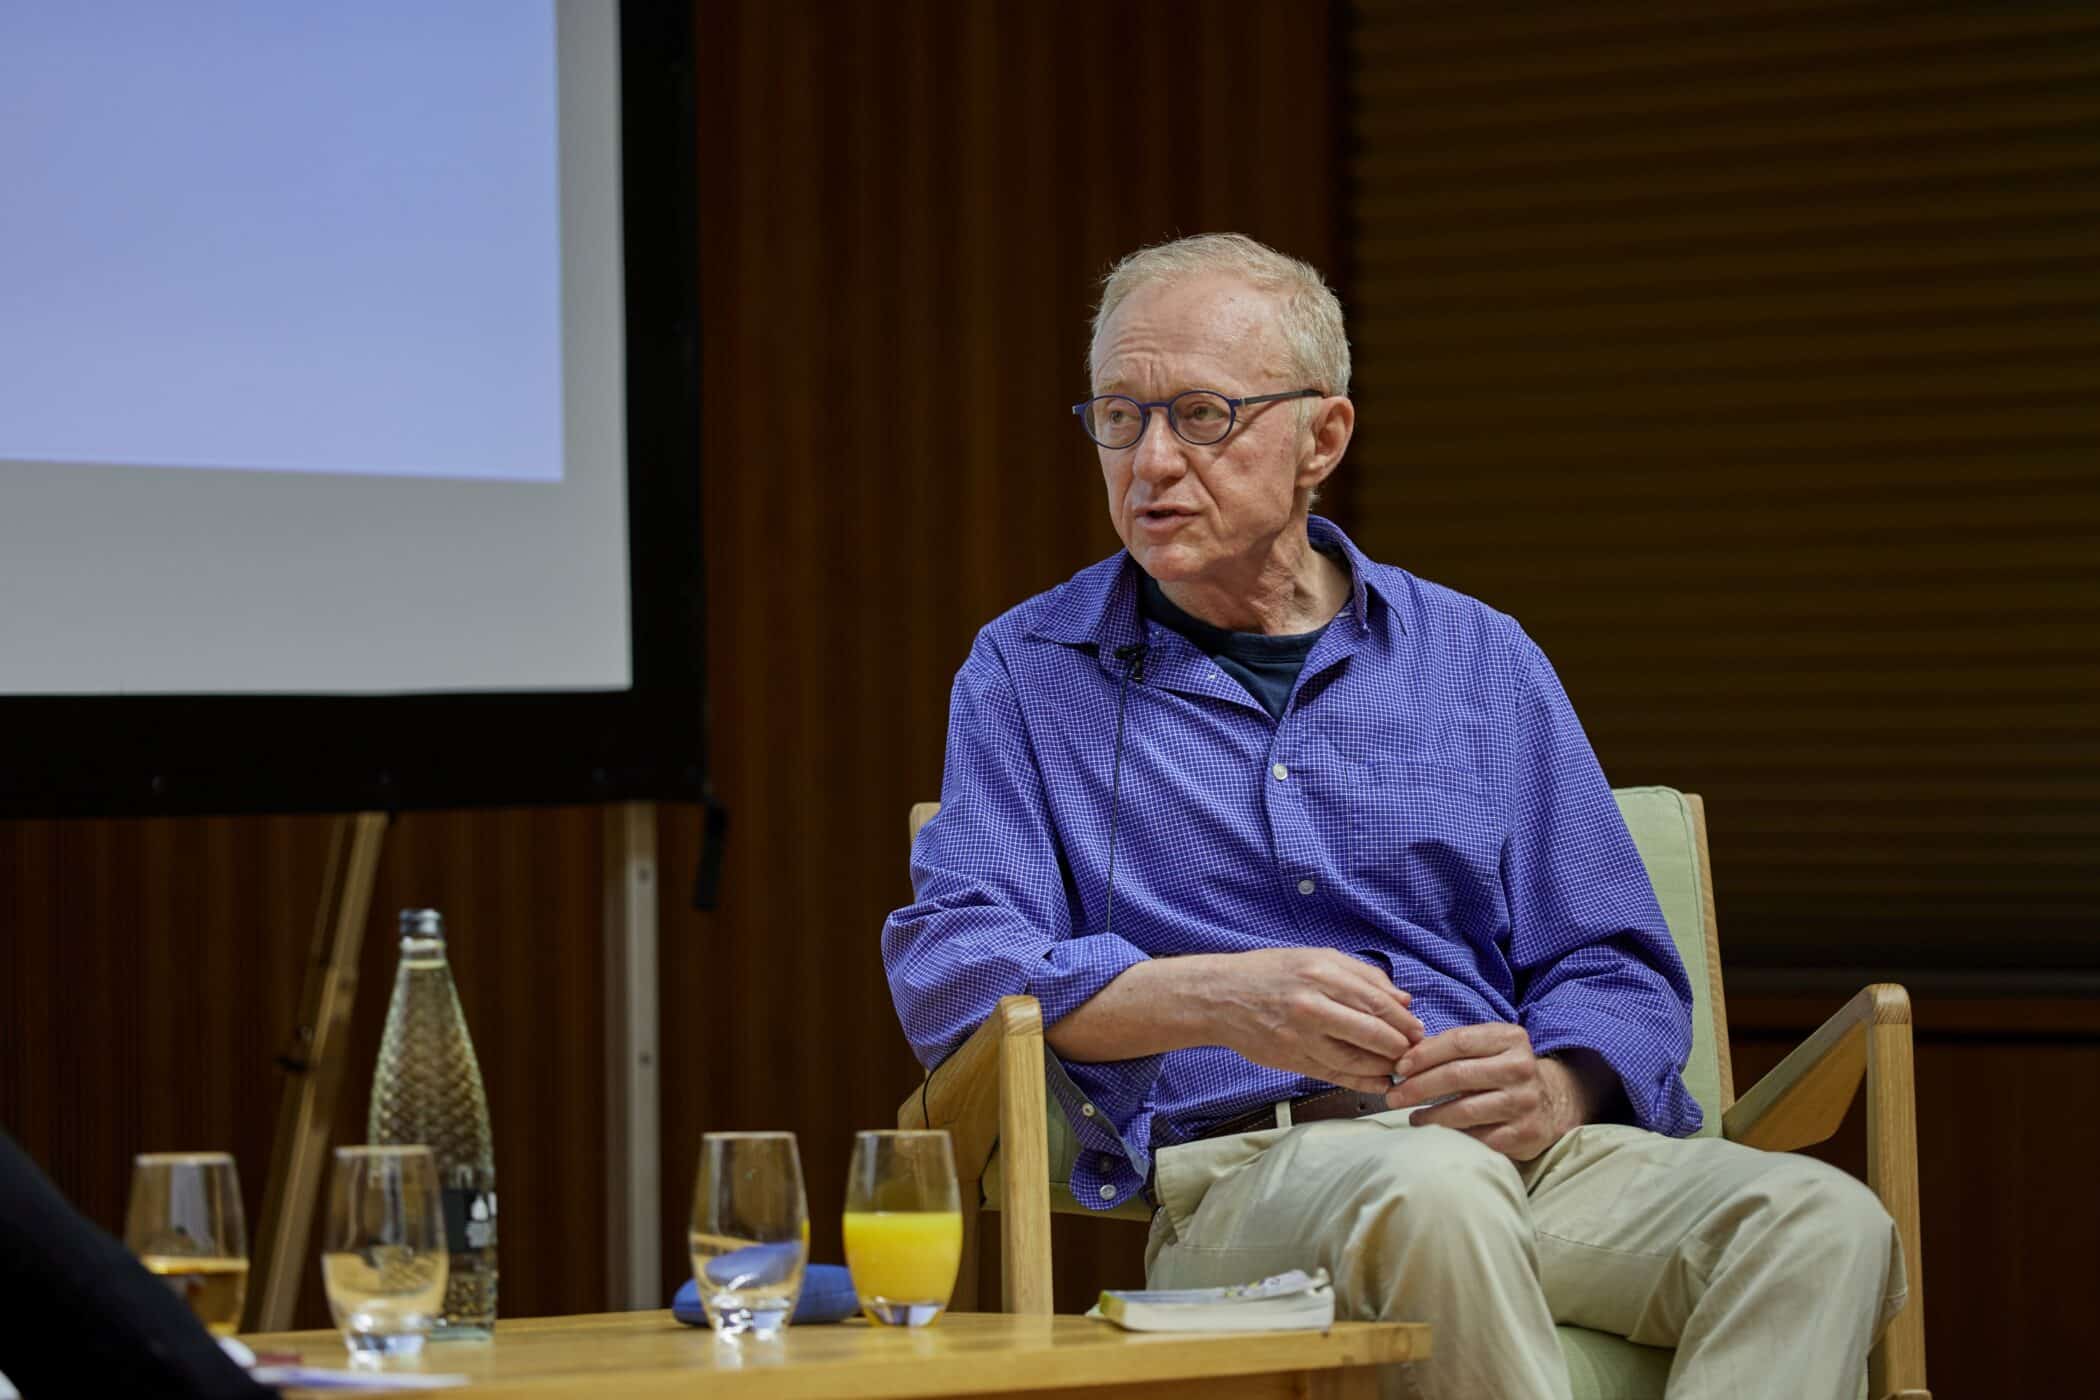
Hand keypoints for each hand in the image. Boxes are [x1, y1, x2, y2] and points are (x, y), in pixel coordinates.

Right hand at [1197, 948, 1424, 1093]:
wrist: (1220, 997)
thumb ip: (1362, 975)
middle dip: (1400, 1046)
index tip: (1418, 1031)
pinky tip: (1377, 1083)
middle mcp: (1313, 1005)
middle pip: (1372, 1032)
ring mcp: (1301, 1036)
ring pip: (1355, 1058)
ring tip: (1398, 1069)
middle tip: (1413, 1053)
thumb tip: (1404, 999)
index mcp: (1321, 973)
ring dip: (1383, 1068)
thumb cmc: (1270, 973)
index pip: (1377, 1001)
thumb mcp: (1315, 958)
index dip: (1403, 1021)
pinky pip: (1334, 1074)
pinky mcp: (1292, 1059)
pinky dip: (1360, 1082)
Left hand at [1385, 1023, 1600, 1160]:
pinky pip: (1479, 1138)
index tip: (1399, 1067)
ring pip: (1465, 1110)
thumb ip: (1452, 1046)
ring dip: (1430, 1117)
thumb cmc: (1503, 1072)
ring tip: (1411, 1118)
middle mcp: (1521, 1067)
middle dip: (1418, 1087)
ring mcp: (1525, 1102)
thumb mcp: (1487, 1047)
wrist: (1551, 1104)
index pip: (1458, 1042)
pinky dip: (1453, 1138)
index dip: (1423, 1054)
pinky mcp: (1525, 1133)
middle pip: (1458, 1075)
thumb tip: (1403, 1055)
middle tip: (1393, 1097)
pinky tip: (1436, 1136)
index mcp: (1510, 1038)